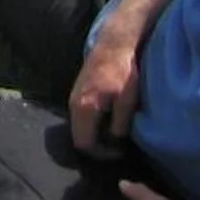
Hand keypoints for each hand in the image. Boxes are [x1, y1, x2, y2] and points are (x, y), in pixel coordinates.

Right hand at [69, 34, 142, 153]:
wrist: (113, 45)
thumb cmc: (122, 72)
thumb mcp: (126, 101)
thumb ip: (119, 125)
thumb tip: (115, 141)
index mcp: (84, 109)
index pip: (84, 143)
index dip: (101, 154)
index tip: (119, 151)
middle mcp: (73, 104)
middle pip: (78, 137)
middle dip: (97, 146)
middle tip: (117, 146)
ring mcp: (73, 96)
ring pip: (78, 126)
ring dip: (94, 134)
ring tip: (114, 134)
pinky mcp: (77, 91)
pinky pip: (80, 116)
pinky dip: (92, 124)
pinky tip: (108, 119)